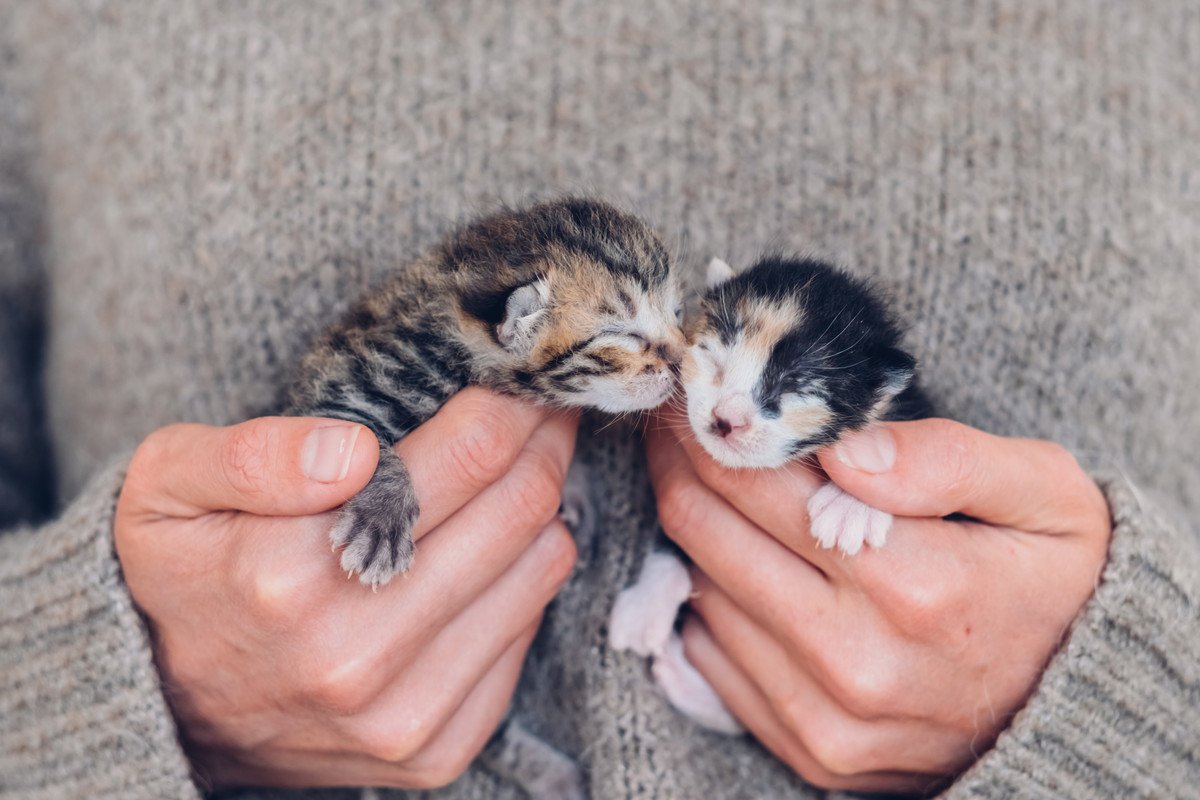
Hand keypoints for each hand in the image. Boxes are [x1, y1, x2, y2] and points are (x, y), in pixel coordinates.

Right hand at [115, 389, 577, 789]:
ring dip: (545, 505)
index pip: (465, 456)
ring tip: (527, 467)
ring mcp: (401, 712)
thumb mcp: (166, 484)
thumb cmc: (184, 573)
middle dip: (545, 440)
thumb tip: (351, 449)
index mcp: (290, 574)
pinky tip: (493, 551)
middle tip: (546, 405)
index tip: (527, 369)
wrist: (174, 708)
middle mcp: (355, 654)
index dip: (514, 400)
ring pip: (541, 568)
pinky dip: (525, 580)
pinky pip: (528, 635)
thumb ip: (251, 453)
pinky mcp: (435, 749)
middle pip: (518, 508)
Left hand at [646, 416, 1110, 793]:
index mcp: (917, 583)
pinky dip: (710, 605)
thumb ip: (947, 458)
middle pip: (709, 536)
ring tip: (712, 491)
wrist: (1076, 709)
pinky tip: (739, 568)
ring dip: (694, 535)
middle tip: (679, 429)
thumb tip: (845, 448)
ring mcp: (828, 716)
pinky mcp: (810, 752)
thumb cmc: (1053, 583)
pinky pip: (712, 661)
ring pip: (702, 594)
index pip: (760, 484)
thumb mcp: (1044, 495)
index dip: (713, 430)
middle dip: (682, 468)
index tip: (694, 396)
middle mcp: (858, 659)